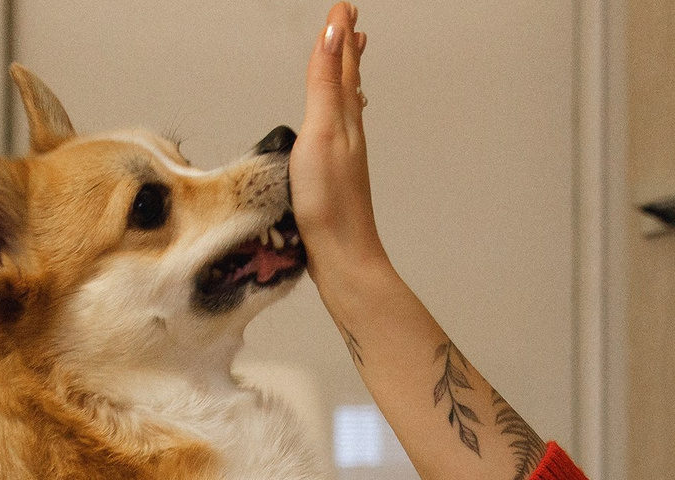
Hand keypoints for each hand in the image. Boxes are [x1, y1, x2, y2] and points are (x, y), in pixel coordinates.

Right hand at [294, 4, 387, 289]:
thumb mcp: (322, 131)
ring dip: (347, 81)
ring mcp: (344, 158)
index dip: (342, 36)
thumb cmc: (330, 202)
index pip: (345, 65)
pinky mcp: (335, 179)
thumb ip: (325, 83)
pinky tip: (337, 126)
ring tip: (351, 64)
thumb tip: (335, 33)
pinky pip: (339, 134)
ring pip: (347, 108)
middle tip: (352, 25)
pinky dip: (339, 116)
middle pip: (350, 83)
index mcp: (346, 119)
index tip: (344, 7)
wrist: (342, 258)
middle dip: (349, 52)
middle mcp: (349, 134)